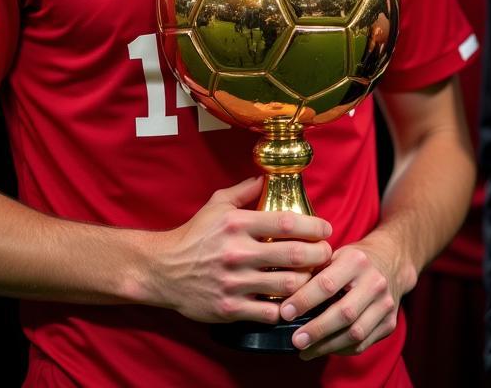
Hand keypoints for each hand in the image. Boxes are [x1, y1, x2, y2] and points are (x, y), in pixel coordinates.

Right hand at [153, 177, 332, 324]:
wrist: (163, 270)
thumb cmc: (194, 235)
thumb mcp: (216, 204)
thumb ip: (244, 191)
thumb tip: (267, 178)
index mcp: (236, 224)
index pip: (286, 222)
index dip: (313, 226)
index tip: (326, 230)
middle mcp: (237, 252)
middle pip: (294, 255)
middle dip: (320, 255)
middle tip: (327, 255)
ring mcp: (234, 282)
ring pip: (287, 286)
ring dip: (307, 283)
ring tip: (314, 278)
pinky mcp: (230, 308)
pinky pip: (270, 313)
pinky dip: (285, 308)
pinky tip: (291, 302)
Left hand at [277, 236, 411, 358]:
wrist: (391, 261)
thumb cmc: (353, 259)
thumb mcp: (335, 254)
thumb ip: (315, 272)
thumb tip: (285, 296)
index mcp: (356, 261)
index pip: (327, 284)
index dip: (304, 300)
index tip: (285, 313)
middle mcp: (374, 282)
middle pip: (344, 313)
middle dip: (316, 330)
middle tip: (295, 340)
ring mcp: (385, 305)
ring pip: (355, 333)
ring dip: (327, 346)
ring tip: (305, 351)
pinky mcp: (390, 323)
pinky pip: (363, 344)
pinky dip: (341, 349)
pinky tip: (324, 348)